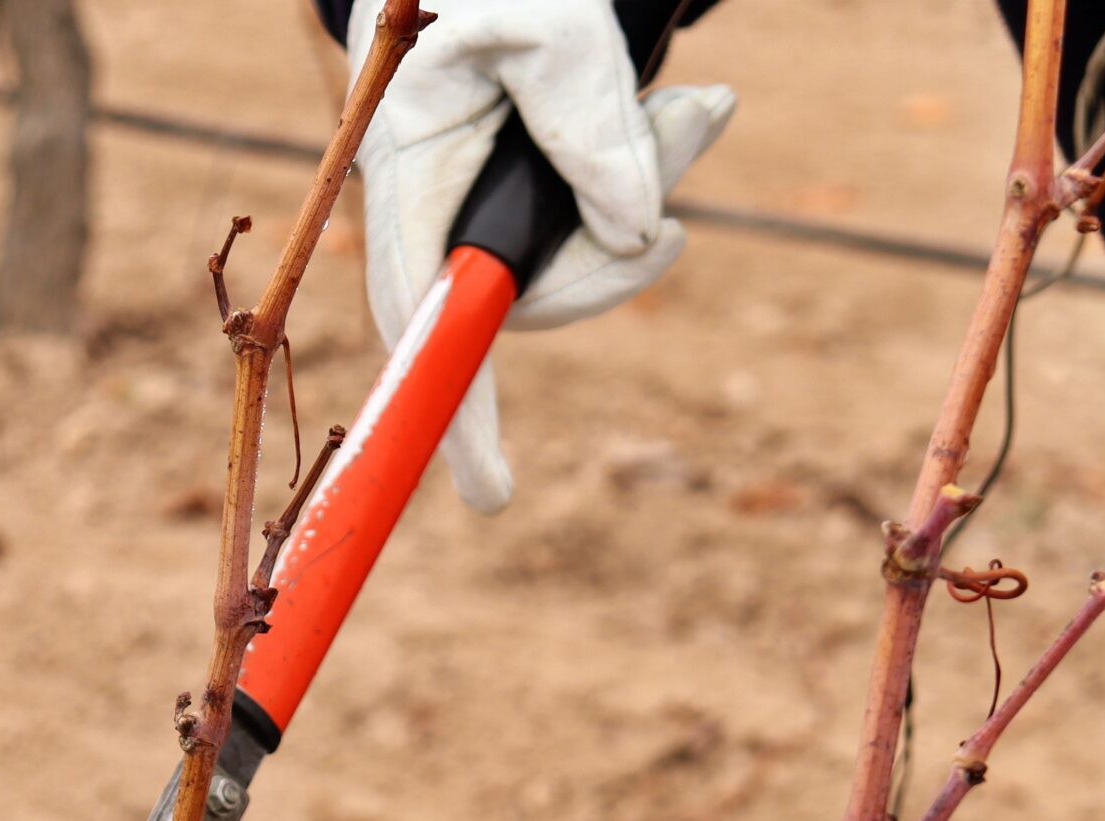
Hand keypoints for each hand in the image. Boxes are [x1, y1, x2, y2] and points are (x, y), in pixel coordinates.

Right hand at [348, 0, 734, 511]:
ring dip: (655, 193)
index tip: (490, 490)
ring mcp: (482, 224)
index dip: (451, 407)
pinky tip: (684, 116)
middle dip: (623, 247)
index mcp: (407, 169)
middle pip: (536, 300)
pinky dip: (651, 182)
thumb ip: (588, 124)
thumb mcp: (554, 32)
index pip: (421, 315)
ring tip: (697, 105)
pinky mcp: (530, 220)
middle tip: (697, 117)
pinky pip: (601, 236)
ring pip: (585, 266)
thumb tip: (634, 228)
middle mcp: (435, 213)